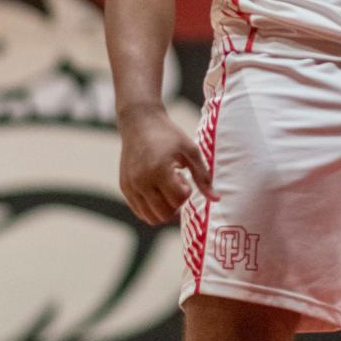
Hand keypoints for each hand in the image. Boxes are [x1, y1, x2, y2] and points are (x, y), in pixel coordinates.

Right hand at [118, 105, 216, 224]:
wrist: (139, 122)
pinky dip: (152, 208)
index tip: (184, 177)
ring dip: (164, 208)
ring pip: (151, 218)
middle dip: (175, 203)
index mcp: (159, 170)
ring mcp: (130, 186)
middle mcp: (141, 181)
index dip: (186, 192)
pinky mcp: (124, 187)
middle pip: (164, 214)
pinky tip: (157, 190)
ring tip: (165, 188)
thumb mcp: (191, 151)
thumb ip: (203, 176)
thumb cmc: (169, 134)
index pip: (177, 200)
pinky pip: (140, 211)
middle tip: (176, 184)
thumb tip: (217, 199)